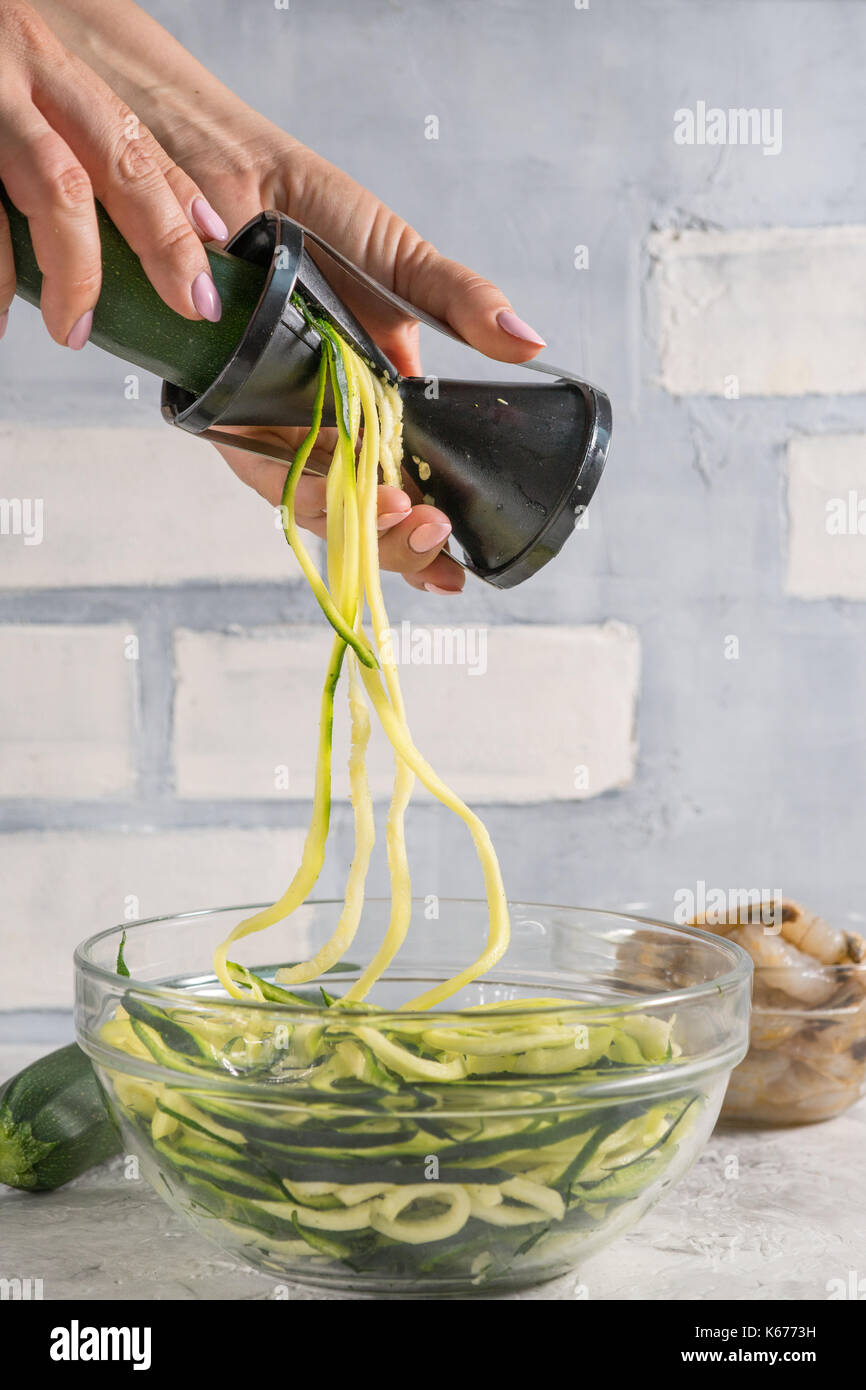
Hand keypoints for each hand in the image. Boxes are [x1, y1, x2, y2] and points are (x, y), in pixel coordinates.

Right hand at [0, 0, 226, 348]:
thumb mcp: (19, 85)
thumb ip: (74, 140)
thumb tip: (149, 222)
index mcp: (45, 64)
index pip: (129, 145)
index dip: (177, 213)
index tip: (205, 281)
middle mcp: (13, 68)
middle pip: (99, 166)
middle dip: (151, 244)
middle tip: (185, 303)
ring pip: (44, 187)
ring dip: (66, 271)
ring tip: (73, 329)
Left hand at [164, 120, 546, 592]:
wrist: (226, 168)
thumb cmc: (310, 209)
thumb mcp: (402, 262)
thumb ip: (459, 302)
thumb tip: (530, 341)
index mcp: (376, 401)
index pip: (406, 486)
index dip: (427, 535)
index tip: (459, 573)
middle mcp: (328, 422)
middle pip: (362, 513)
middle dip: (401, 544)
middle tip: (436, 538)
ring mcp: (278, 423)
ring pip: (316, 506)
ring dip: (359, 525)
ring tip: (398, 513)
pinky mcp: (226, 413)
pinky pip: (262, 470)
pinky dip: (302, 488)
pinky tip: (346, 492)